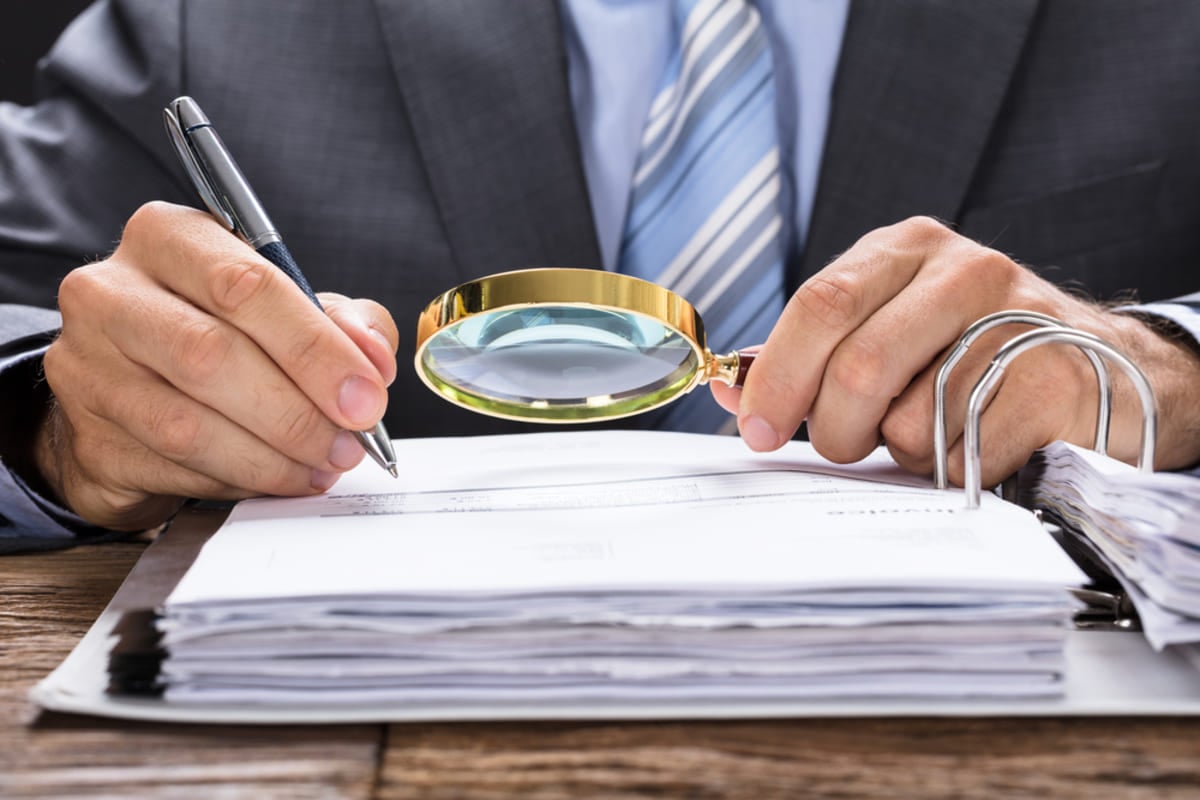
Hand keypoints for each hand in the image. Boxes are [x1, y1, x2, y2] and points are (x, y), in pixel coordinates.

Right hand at [34, 201, 398, 529]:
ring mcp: (87, 367)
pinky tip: (278, 478)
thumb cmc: (221, 335)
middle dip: (298, 410)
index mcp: (168, 238)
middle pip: (211, 354)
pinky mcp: (86, 438)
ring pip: (187, 424)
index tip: (366, 395)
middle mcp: (111, 293)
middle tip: (350, 442)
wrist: (133, 393)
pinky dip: (240, 480)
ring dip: (273, 456)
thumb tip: (373, 358)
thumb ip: (342, 323)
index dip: (315, 348)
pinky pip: (172, 468)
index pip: (245, 285)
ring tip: (322, 466)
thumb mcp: (288, 310)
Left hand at [711, 216, 1199, 485]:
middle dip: (833, 426)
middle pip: (858, 364)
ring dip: (900, 451)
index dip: (778, 377)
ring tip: (928, 432)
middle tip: (841, 447)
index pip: (819, 305)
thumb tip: (733, 392)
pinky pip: (964, 452)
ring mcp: (1016, 319)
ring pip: (909, 418)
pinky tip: (975, 443)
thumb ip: (810, 358)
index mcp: (904, 249)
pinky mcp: (1055, 379)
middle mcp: (961, 269)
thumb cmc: (971, 354)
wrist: (1102, 370)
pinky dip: (951, 468)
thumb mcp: (887, 330)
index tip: (756, 429)